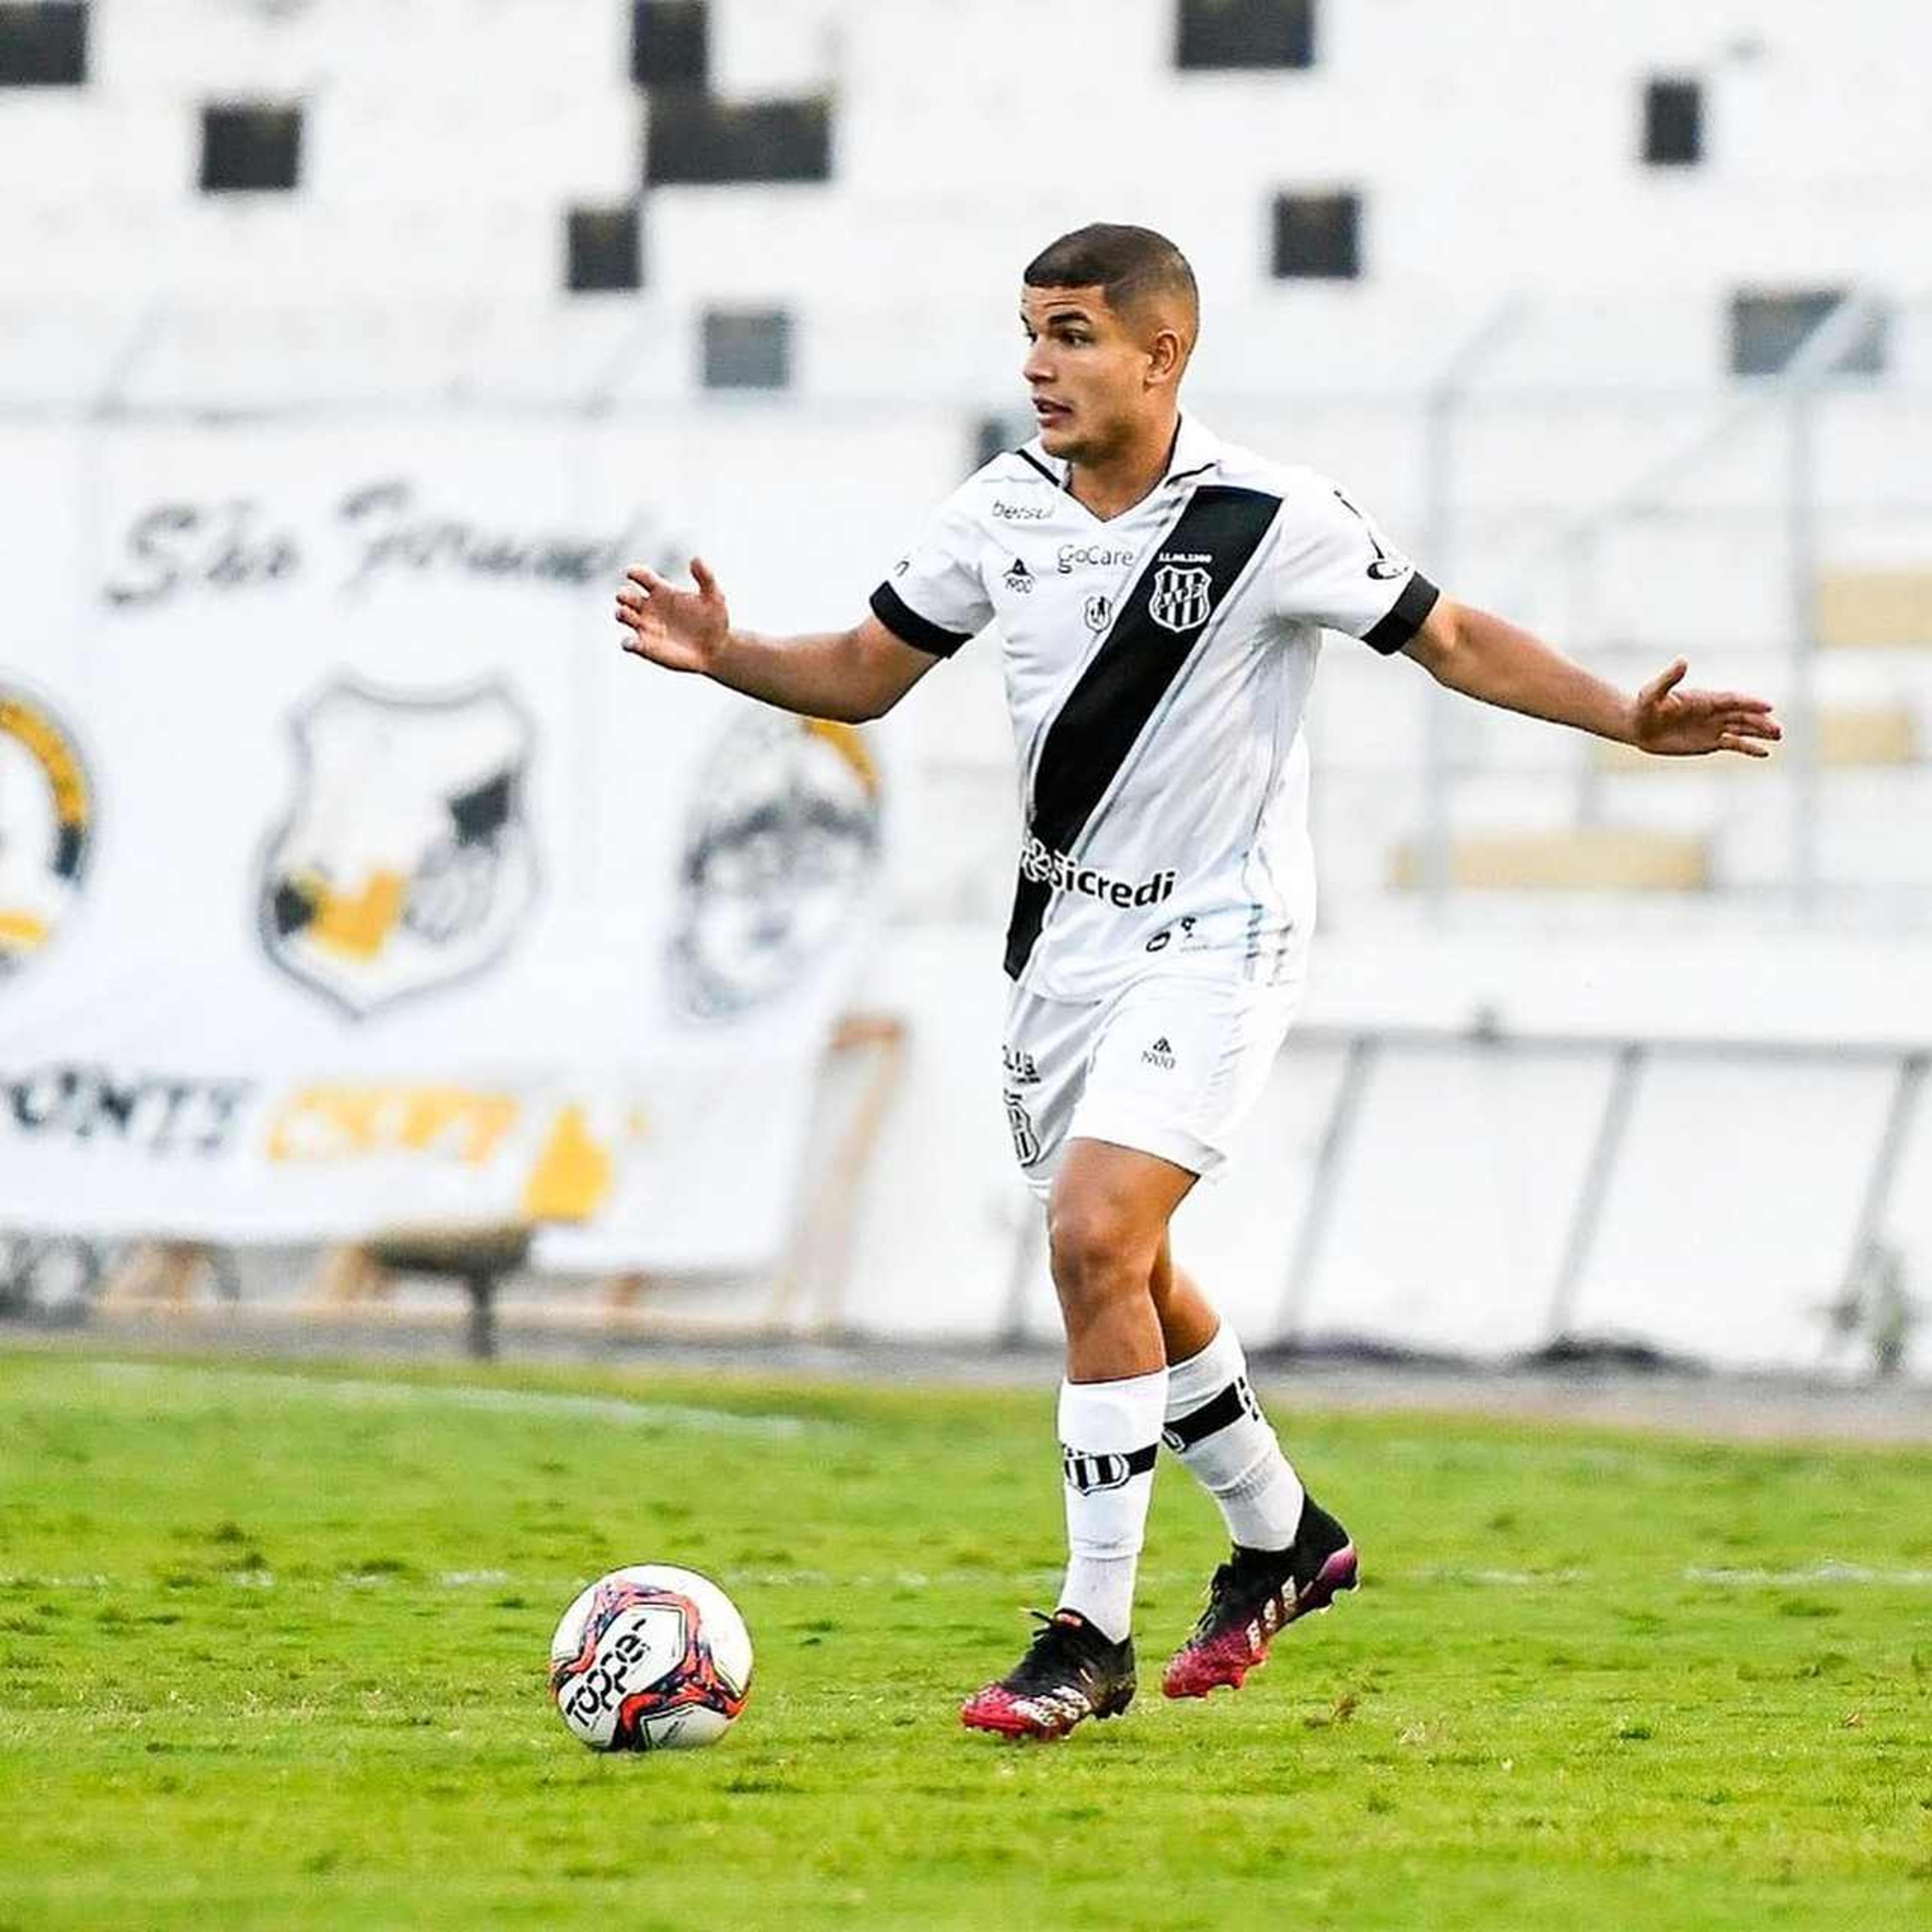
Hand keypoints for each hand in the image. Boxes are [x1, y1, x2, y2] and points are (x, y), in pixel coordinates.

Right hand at [615, 557, 728, 674]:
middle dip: (622, 594)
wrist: (716, 648)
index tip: (633, 573)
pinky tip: (633, 642)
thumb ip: (706, 577)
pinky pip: (629, 644)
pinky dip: (627, 643)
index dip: (634, 572)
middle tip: (626, 596)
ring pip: (623, 616)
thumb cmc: (714, 619)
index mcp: (662, 591)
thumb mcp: (714, 596)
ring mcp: (646, 627)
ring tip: (627, 613)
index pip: (642, 576)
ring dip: (621, 613)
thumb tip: (696, 558)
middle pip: (626, 595)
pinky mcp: (646, 647)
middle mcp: (650, 607)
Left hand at [1630, 659, 1782, 757]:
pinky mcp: (1710, 742)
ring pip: (1743, 728)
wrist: (1638, 726)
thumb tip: (1682, 660)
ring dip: (1760, 732)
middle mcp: (1713, 711)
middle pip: (1743, 715)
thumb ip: (1668, 678)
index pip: (1732, 700)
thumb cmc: (1644, 707)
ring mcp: (1714, 726)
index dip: (1750, 702)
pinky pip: (1734, 744)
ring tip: (1779, 736)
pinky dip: (1749, 748)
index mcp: (1704, 698)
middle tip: (1778, 730)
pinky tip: (1765, 753)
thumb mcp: (1653, 693)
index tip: (1768, 706)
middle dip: (1761, 721)